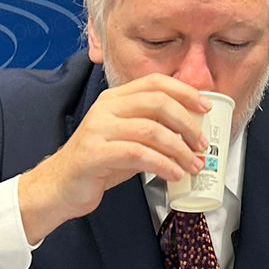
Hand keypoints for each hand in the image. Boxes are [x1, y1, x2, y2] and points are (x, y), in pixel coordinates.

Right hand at [16, 74, 210, 240]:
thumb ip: (153, 130)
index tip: (206, 107)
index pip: (155, 82)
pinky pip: (138, 154)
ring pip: (150, 129)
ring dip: (179, 148)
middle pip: (157, 102)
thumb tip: (192, 133)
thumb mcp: (128, 139)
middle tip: (201, 144)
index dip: (185, 92)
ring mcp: (99, 129)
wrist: (61, 186)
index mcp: (115, 99)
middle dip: (187, 123)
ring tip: (193, 165)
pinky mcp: (95, 154)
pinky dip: (163, 164)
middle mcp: (106, 108)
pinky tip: (174, 174)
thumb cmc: (99, 163)